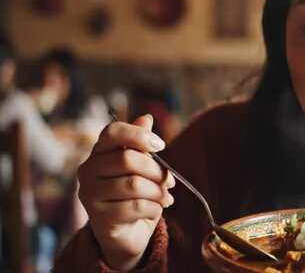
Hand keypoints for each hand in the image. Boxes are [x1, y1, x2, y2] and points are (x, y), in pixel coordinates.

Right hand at [77, 115, 175, 270]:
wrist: (126, 232)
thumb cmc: (135, 194)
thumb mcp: (142, 167)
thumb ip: (141, 144)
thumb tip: (146, 118)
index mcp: (99, 152)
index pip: (112, 132)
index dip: (139, 135)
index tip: (161, 145)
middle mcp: (88, 170)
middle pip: (127, 159)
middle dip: (156, 171)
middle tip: (170, 181)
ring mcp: (89, 194)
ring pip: (133, 185)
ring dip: (157, 192)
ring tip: (164, 197)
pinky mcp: (98, 217)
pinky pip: (136, 206)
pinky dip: (154, 208)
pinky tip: (156, 210)